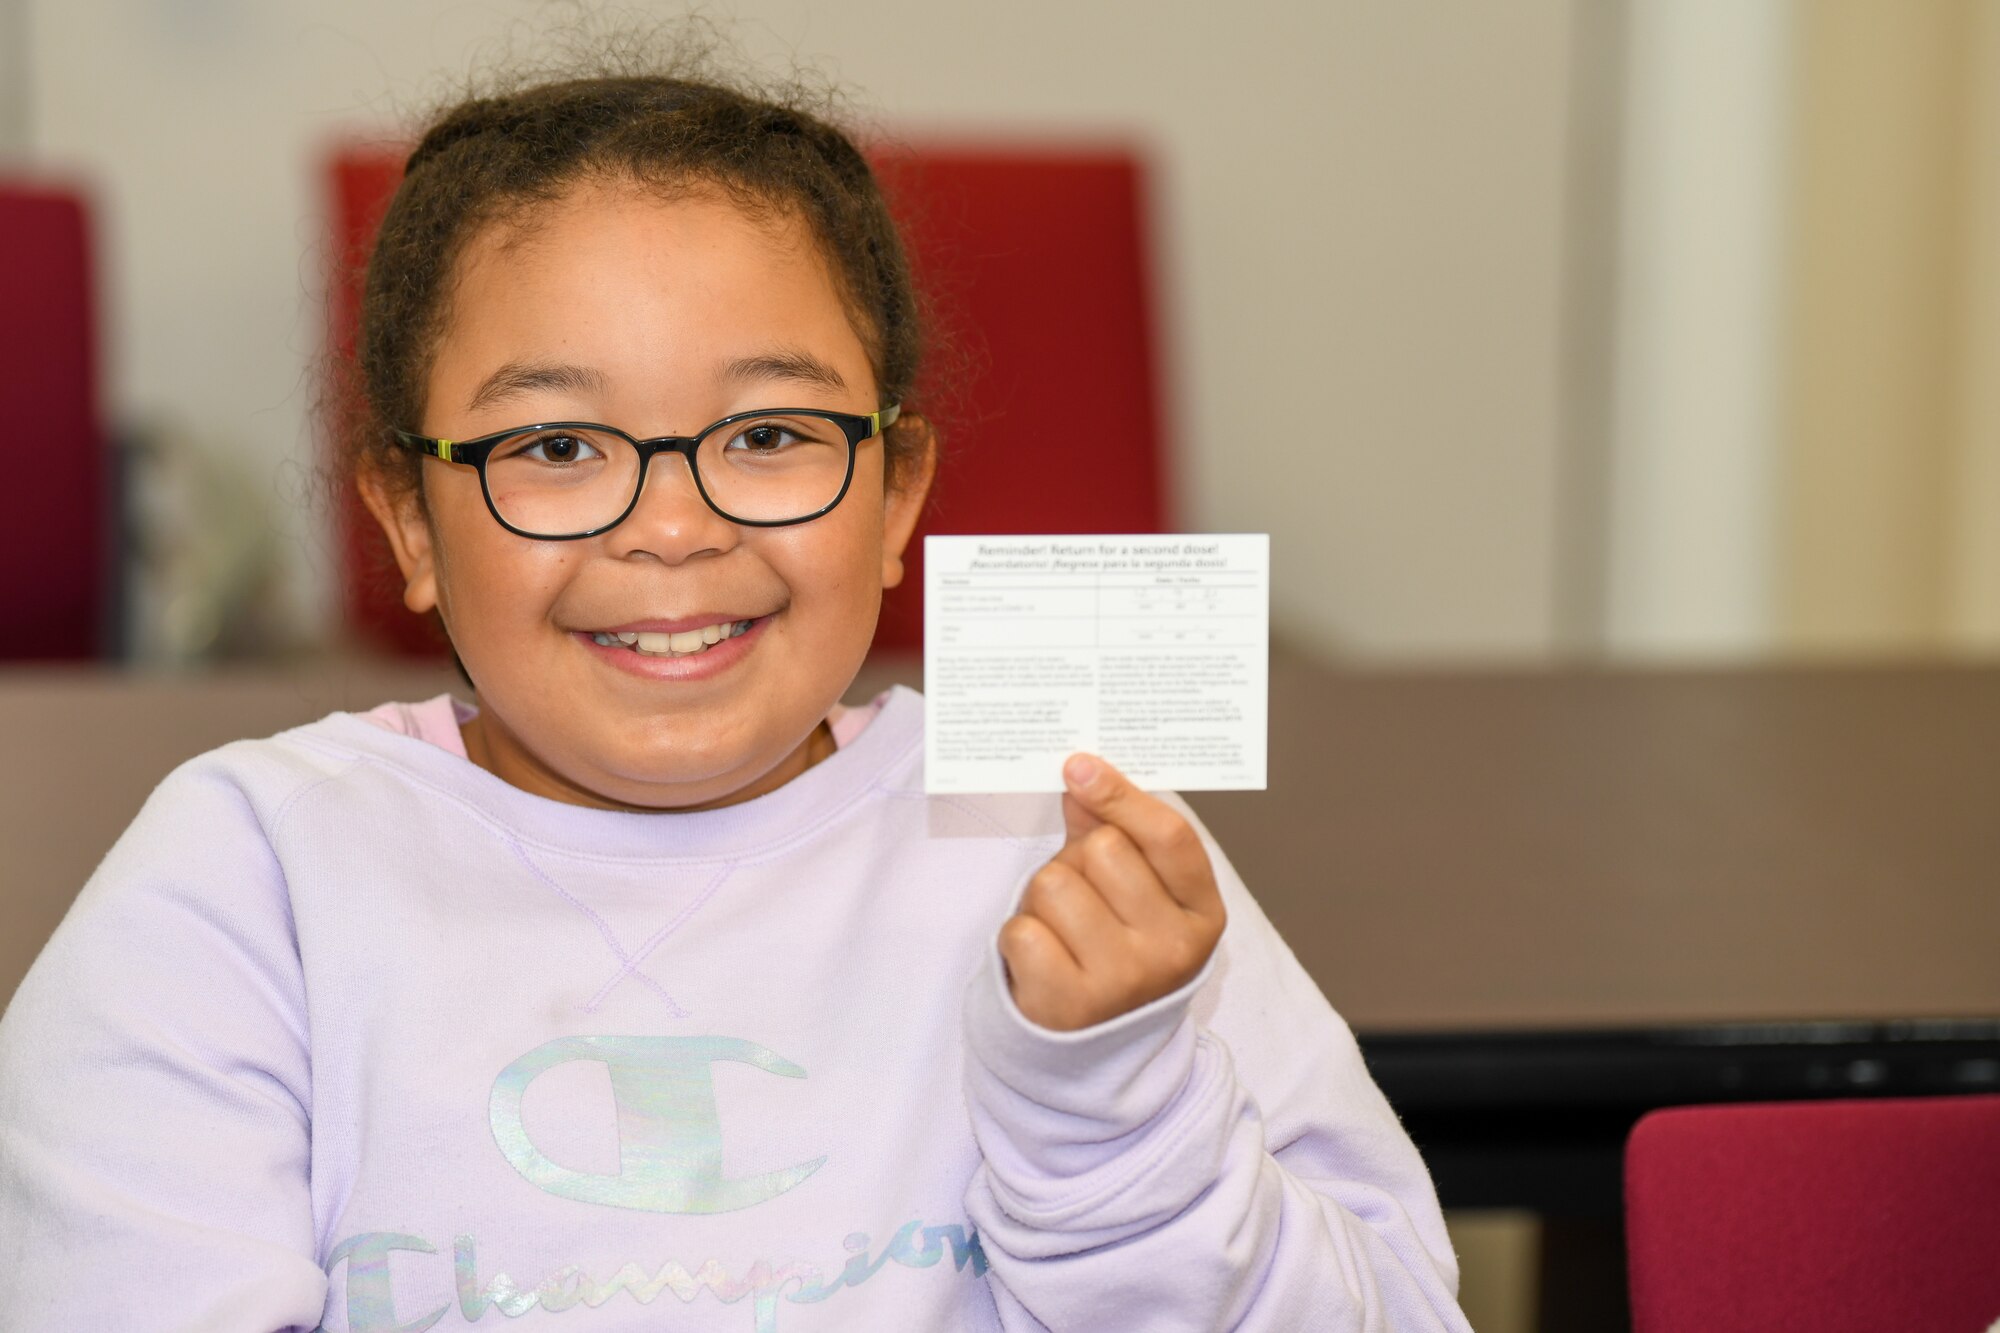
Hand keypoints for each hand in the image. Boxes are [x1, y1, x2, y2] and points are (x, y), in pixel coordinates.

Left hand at [999, 755, 1227, 1031]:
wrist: (1092, 1050)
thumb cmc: (1116, 951)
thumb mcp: (1135, 895)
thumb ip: (1112, 831)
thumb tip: (1082, 776)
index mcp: (1201, 914)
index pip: (1169, 836)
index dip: (1122, 794)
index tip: (1079, 765)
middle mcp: (1172, 950)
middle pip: (1103, 848)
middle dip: (1076, 861)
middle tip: (1081, 899)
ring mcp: (1123, 981)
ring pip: (1055, 883)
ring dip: (1042, 900)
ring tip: (1059, 932)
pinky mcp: (1069, 1005)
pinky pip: (1022, 929)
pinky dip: (1019, 937)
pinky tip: (1040, 960)